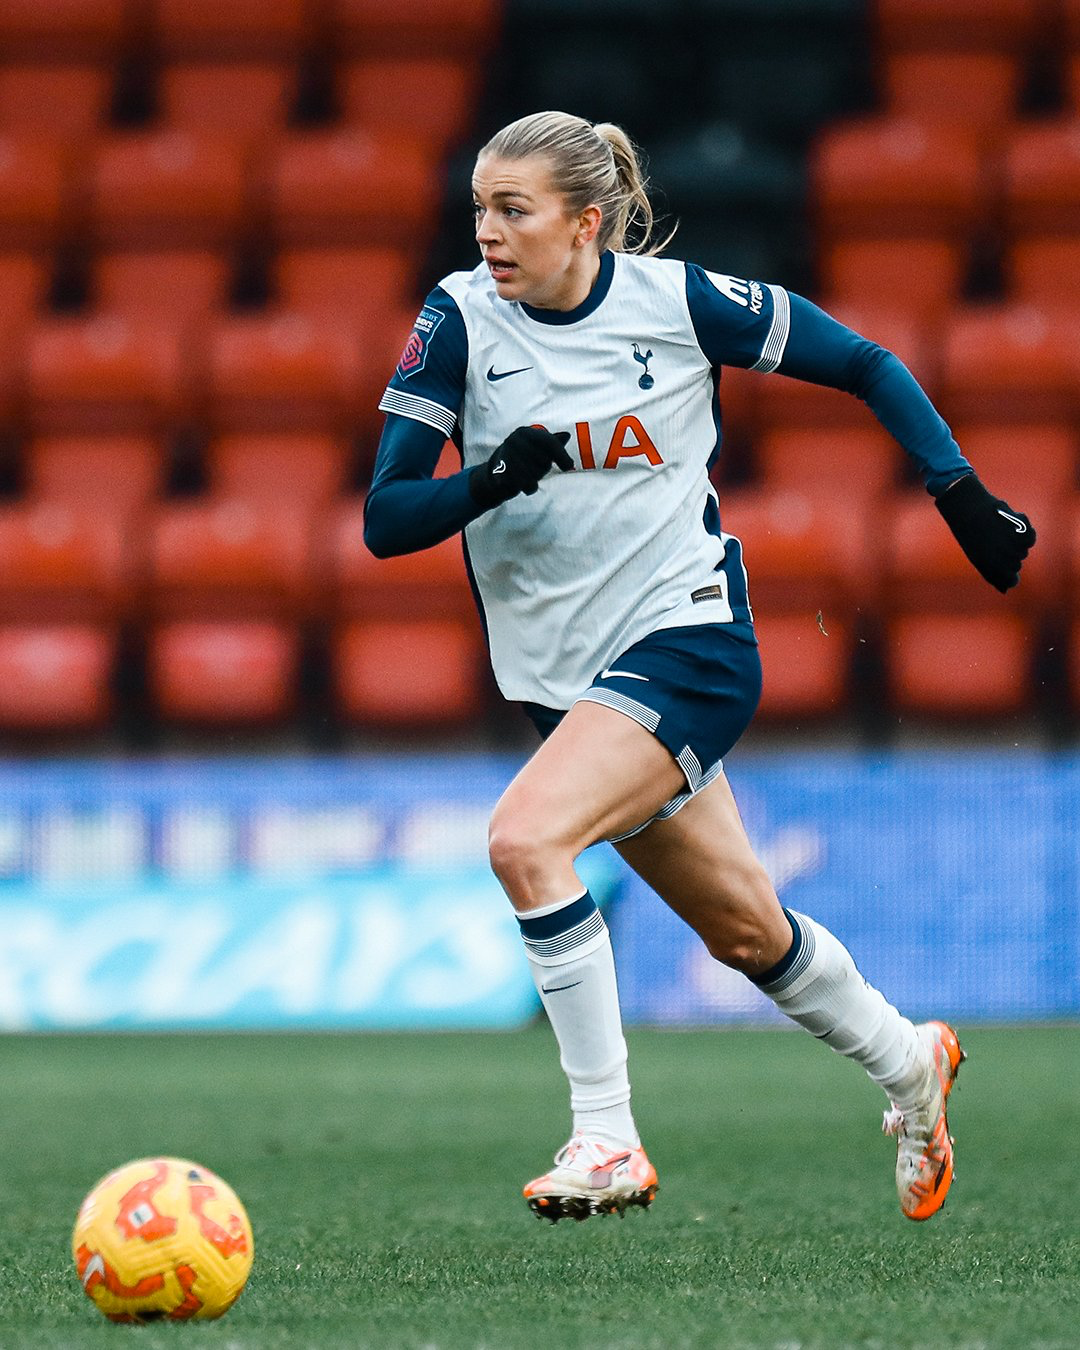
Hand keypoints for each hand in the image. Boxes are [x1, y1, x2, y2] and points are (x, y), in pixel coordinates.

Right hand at [469, 427, 573, 507]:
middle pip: (543, 461)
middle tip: (533, 469)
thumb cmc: (522, 458)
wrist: (495, 472)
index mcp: (525, 433)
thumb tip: (566, 436)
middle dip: (542, 469)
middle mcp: (515, 441)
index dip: (561, 455)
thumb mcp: (537, 448)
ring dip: (534, 480)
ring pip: (534, 475)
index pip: (549, 443)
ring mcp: (506, 456)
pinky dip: (529, 488)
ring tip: (528, 478)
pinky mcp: (501, 473)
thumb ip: (552, 443)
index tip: (568, 467)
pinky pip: (525, 485)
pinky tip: (523, 485)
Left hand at [935, 473, 1034, 592]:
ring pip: (1024, 550)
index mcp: (989, 568)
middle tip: (996, 539)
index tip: (1007, 566)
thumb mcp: (977, 555)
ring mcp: (1012, 546)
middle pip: (1018, 564)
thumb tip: (1006, 586)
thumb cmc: (969, 532)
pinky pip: (1030, 538)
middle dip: (1010, 554)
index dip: (1011, 575)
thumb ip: (991, 571)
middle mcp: (1002, 560)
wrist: (967, 507)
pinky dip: (1025, 531)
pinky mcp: (1019, 531)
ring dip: (1015, 541)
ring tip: (999, 529)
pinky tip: (1013, 523)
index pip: (1011, 581)